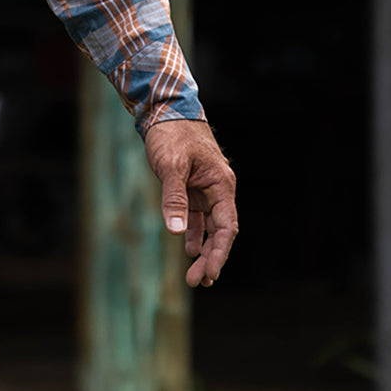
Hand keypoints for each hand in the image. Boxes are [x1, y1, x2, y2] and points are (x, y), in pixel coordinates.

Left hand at [143, 119, 237, 288]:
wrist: (165, 109)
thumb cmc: (171, 134)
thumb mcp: (171, 166)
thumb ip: (174, 198)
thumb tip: (176, 232)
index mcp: (221, 184)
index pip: (226, 227)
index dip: (219, 252)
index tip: (210, 274)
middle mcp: (217, 189)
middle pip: (219, 231)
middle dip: (211, 257)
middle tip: (197, 281)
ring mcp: (205, 187)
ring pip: (208, 225)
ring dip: (202, 248)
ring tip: (193, 274)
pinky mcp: (191, 185)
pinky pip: (195, 214)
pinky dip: (192, 230)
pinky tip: (188, 246)